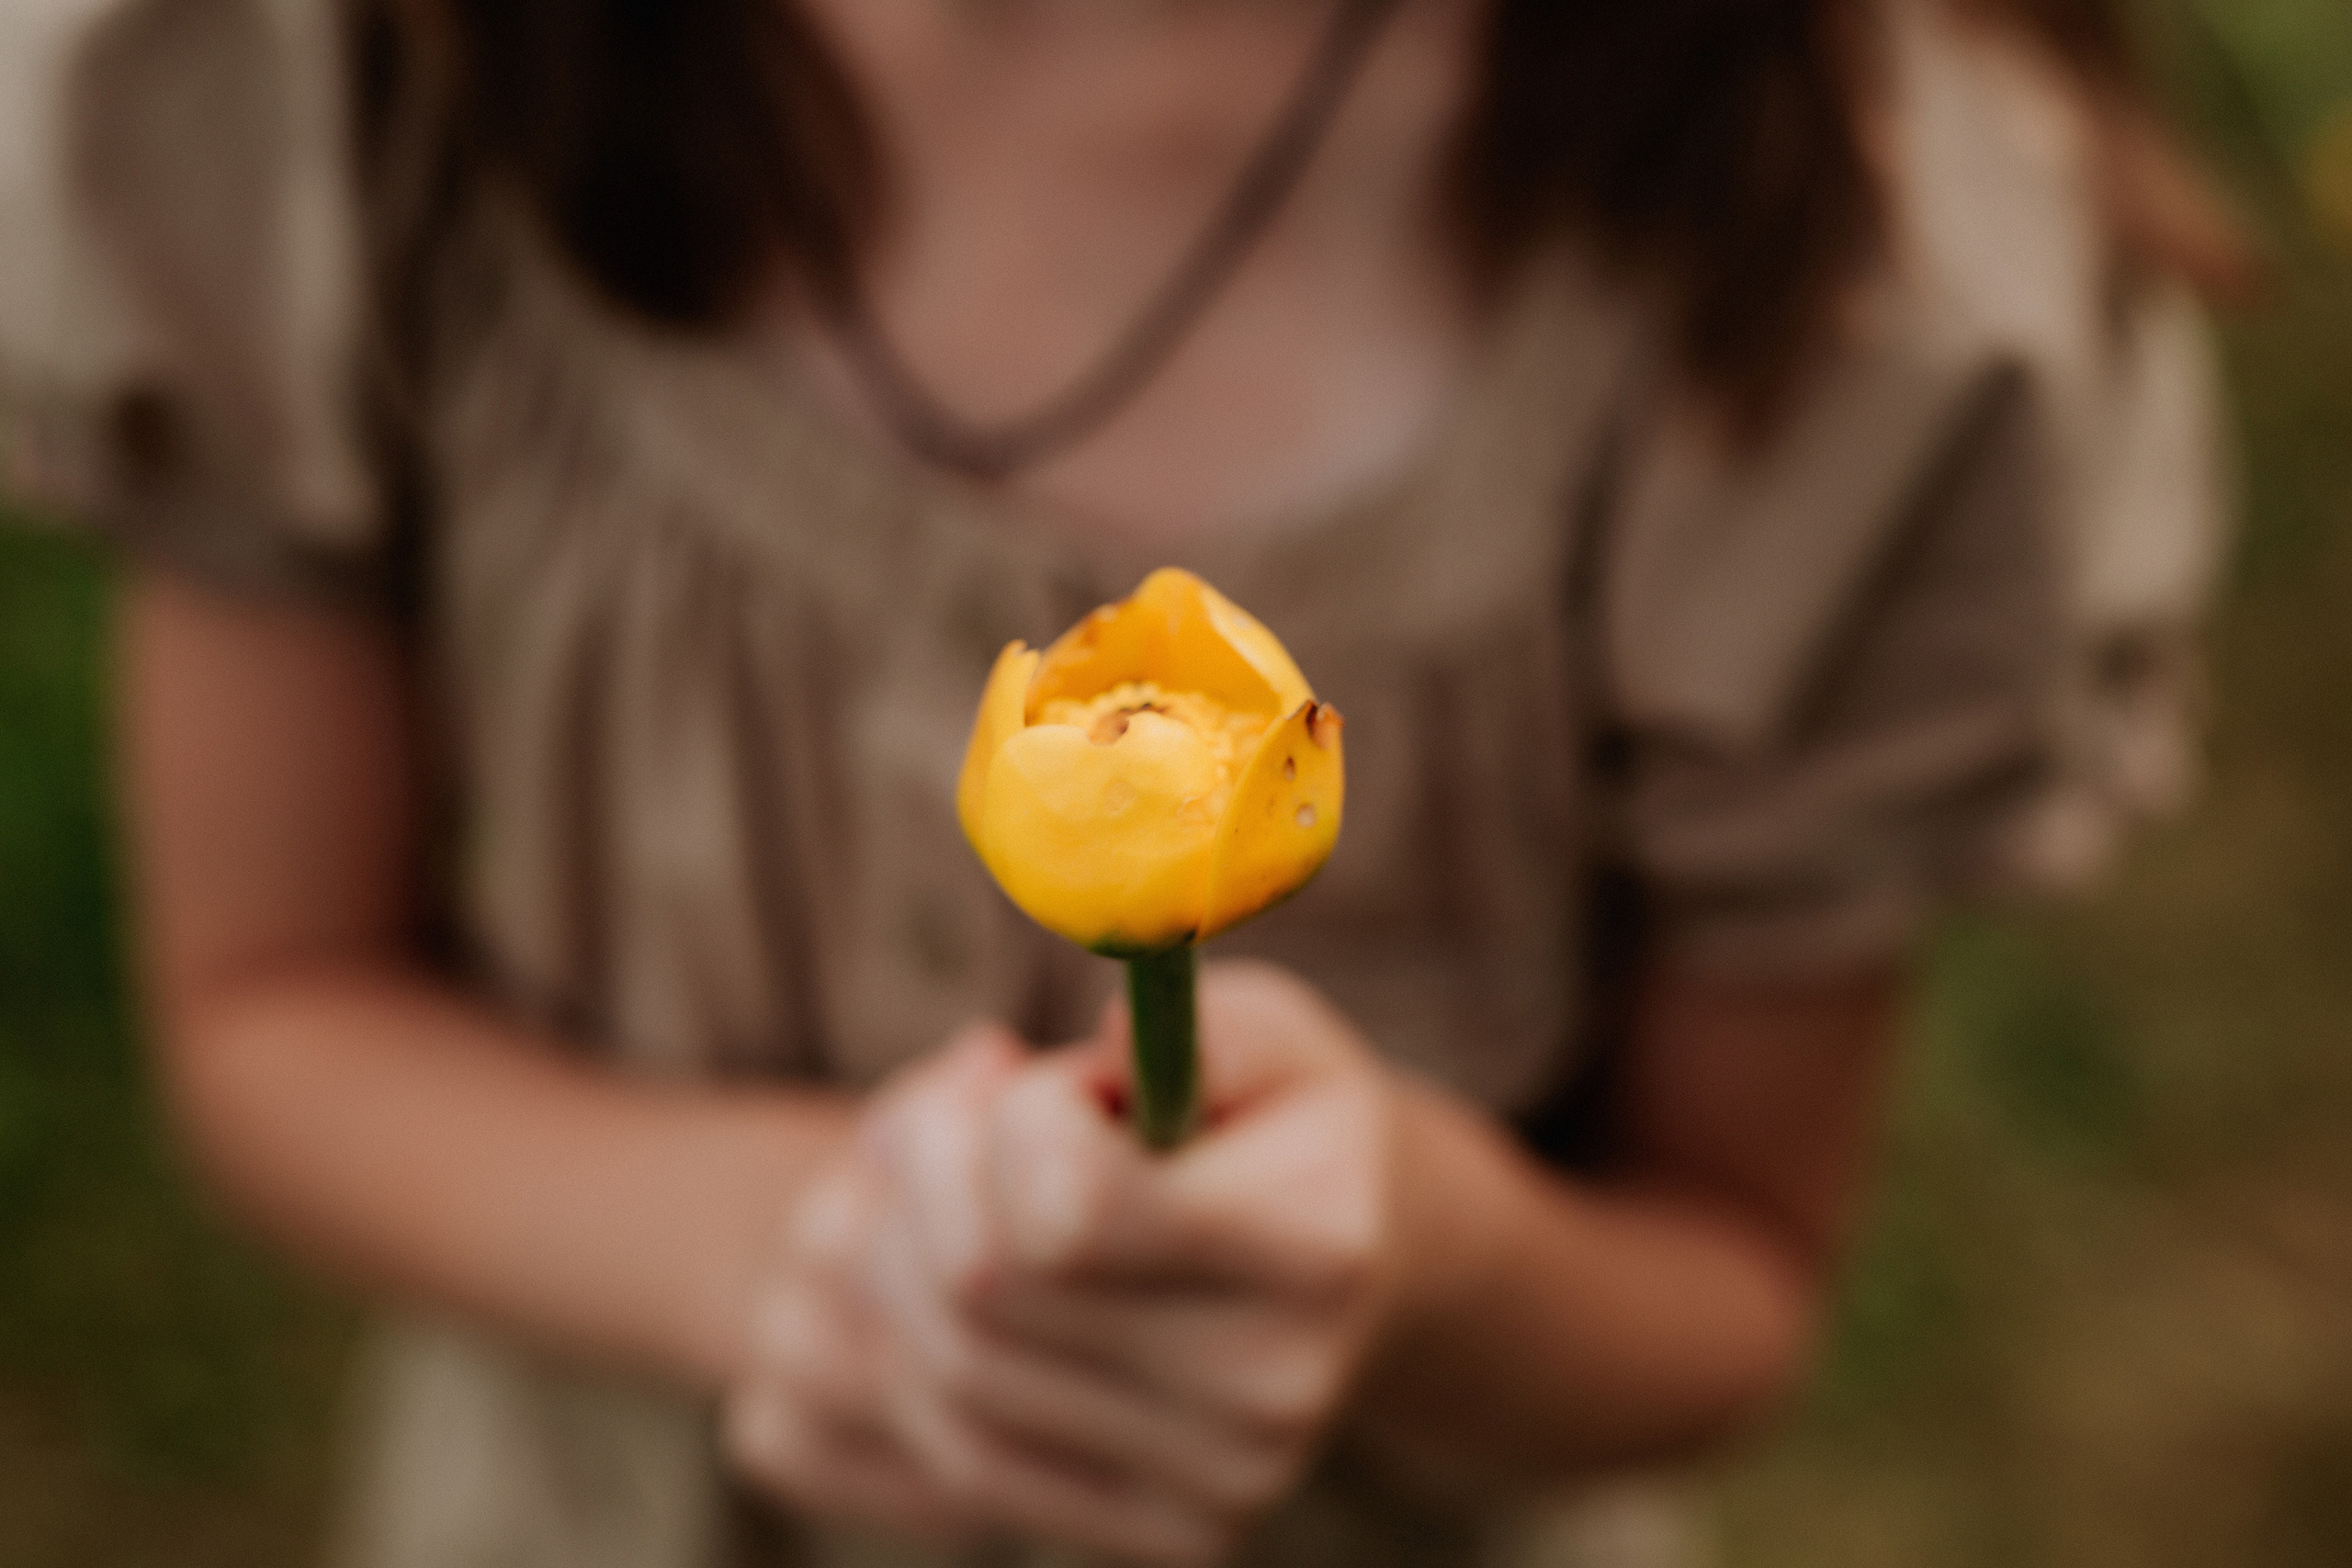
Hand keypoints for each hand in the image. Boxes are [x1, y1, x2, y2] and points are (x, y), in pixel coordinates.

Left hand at [722, 962, 1411, 1562]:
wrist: (1358, 1269)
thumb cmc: (1280, 1121)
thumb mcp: (1269, 1032)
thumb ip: (1198, 1017)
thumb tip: (1099, 1050)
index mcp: (1314, 1248)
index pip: (1068, 1205)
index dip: (1022, 1118)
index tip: (1061, 1083)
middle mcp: (1269, 1391)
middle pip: (977, 1290)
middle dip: (923, 1168)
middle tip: (951, 1107)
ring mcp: (1209, 1488)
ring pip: (939, 1375)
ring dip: (887, 1253)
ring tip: (936, 1179)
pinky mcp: (1154, 1536)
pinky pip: (941, 1454)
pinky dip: (896, 1355)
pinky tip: (929, 1276)